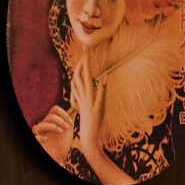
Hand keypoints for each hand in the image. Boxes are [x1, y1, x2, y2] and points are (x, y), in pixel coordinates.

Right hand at [32, 106, 76, 165]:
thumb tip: (76, 109)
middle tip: (67, 127)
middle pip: (49, 115)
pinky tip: (46, 139)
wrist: (59, 157)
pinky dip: (40, 138)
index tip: (70, 121)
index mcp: (52, 122)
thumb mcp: (69, 131)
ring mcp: (41, 134)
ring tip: (60, 132)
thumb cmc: (62, 144)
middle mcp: (46, 126)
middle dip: (60, 119)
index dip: (63, 113)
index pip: (54, 109)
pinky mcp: (39, 143)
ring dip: (52, 126)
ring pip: (40, 125)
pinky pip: (35, 138)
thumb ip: (70, 120)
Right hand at [69, 63, 135, 184]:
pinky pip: (97, 96)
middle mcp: (84, 96)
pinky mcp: (95, 108)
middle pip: (81, 75)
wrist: (89, 137)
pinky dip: (100, 87)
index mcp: (83, 94)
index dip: (82, 63)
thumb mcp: (94, 106)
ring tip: (88, 57)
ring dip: (87, 69)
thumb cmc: (92, 123)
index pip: (80, 75)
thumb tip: (100, 82)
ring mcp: (89, 101)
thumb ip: (95, 94)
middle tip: (85, 47)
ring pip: (85, 82)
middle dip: (83, 61)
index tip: (84, 51)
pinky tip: (104, 77)